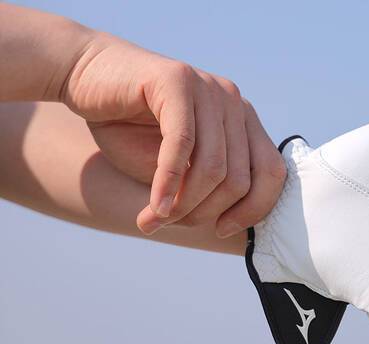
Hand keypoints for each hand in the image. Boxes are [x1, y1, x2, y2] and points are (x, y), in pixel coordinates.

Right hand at [62, 32, 285, 236]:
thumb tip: (229, 228)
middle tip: (172, 223)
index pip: (272, 173)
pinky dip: (168, 183)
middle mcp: (234, 102)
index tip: (221, 229)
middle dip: (205, 212)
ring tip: (156, 219)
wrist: (84, 78)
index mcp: (243, 122)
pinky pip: (182, 145)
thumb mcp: (175, 168)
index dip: (253, 210)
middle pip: (240, 178)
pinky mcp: (177, 81)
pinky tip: (154, 208)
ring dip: (183, 205)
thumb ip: (203, 189)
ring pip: (213, 167)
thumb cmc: (129, 128)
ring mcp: (209, 89)